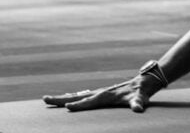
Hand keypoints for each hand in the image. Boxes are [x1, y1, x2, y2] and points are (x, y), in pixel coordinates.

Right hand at [42, 75, 160, 112]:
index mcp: (106, 96)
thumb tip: (138, 108)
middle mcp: (100, 93)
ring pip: (78, 96)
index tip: (67, 107)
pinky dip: (72, 98)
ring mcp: (100, 92)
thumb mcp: (140, 99)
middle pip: (77, 97)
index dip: (79, 105)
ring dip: (63, 98)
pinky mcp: (101, 94)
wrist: (144, 82)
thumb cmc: (141, 92)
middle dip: (61, 99)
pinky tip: (67, 100)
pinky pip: (83, 96)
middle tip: (45, 99)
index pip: (90, 102)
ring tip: (48, 99)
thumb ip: (138, 103)